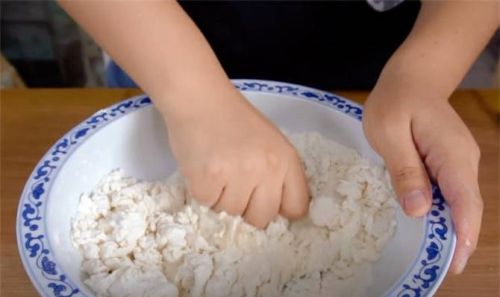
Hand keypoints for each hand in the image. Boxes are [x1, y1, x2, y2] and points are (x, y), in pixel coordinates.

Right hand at [164, 88, 308, 227]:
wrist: (200, 99)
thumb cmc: (234, 120)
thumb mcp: (271, 143)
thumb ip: (279, 175)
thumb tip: (276, 213)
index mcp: (287, 159)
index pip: (296, 208)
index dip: (279, 211)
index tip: (264, 204)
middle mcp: (268, 168)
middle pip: (262, 219)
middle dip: (247, 211)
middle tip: (234, 187)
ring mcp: (238, 174)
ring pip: (232, 214)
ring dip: (222, 201)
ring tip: (217, 172)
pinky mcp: (208, 178)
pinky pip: (207, 205)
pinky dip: (203, 193)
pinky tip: (203, 170)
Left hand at [363, 93, 481, 273]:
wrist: (413, 78)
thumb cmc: (395, 101)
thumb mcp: (388, 133)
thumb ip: (405, 170)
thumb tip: (420, 210)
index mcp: (451, 154)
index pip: (464, 201)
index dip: (461, 234)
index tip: (453, 262)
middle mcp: (464, 161)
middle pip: (467, 206)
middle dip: (459, 238)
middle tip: (444, 268)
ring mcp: (460, 161)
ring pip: (461, 201)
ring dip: (452, 227)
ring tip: (437, 255)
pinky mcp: (451, 161)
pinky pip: (452, 192)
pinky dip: (445, 211)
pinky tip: (432, 225)